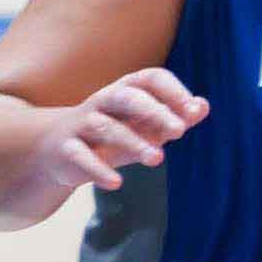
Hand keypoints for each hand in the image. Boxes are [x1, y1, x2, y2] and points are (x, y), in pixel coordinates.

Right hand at [15, 69, 207, 220]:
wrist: (59, 150)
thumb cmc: (114, 135)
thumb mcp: (146, 126)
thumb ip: (175, 117)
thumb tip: (202, 106)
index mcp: (126, 91)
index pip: (151, 78)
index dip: (173, 91)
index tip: (193, 111)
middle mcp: (103, 102)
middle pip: (128, 98)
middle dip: (154, 111)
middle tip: (180, 131)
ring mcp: (82, 124)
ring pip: (106, 127)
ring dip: (133, 142)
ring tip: (157, 159)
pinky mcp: (67, 149)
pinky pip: (80, 155)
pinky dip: (97, 169)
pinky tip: (116, 183)